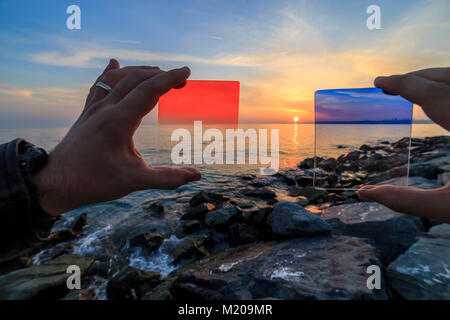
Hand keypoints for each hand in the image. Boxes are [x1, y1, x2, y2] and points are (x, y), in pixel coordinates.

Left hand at [33, 59, 200, 215]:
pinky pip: (99, 85)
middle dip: (160, 74)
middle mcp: (105, 109)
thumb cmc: (93, 182)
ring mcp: (93, 109)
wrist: (55, 183)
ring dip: (140, 71)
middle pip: (135, 79)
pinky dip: (111, 73)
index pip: (149, 90)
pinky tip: (114, 64)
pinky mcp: (86, 113)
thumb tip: (196, 176)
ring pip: (117, 78)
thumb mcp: (134, 182)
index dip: (170, 79)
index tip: (186, 71)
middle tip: (181, 79)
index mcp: (118, 121)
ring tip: (157, 73)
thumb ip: (167, 178)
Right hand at [357, 67, 449, 221]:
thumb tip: (364, 193)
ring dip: (436, 77)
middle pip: (448, 78)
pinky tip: (441, 98)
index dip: (402, 84)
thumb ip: (405, 201)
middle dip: (416, 76)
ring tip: (413, 86)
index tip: (380, 80)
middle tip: (391, 84)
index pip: (431, 94)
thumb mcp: (449, 207)